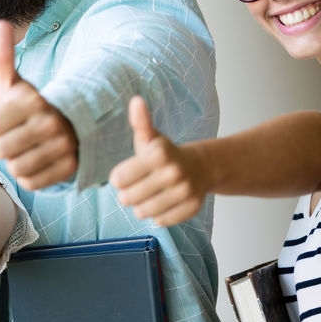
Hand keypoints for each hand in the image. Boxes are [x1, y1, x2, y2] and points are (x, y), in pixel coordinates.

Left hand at [0, 20, 76, 190]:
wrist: (65, 126)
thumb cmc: (26, 105)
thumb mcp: (12, 82)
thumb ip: (1, 56)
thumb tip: (0, 23)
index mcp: (34, 100)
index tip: (5, 120)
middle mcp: (52, 122)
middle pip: (1, 150)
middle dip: (2, 146)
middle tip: (14, 137)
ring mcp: (63, 146)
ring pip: (16, 168)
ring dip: (15, 162)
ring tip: (25, 149)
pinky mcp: (69, 168)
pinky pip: (31, 183)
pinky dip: (29, 176)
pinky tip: (36, 162)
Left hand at [110, 95, 208, 225]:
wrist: (202, 167)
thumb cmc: (166, 154)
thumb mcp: (151, 138)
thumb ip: (140, 122)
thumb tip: (136, 100)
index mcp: (158, 154)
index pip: (118, 179)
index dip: (119, 178)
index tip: (126, 174)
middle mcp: (173, 173)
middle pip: (127, 198)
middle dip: (128, 194)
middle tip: (138, 186)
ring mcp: (184, 192)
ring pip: (143, 212)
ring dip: (142, 206)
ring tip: (150, 194)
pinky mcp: (191, 208)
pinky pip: (161, 221)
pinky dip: (159, 215)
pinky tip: (164, 201)